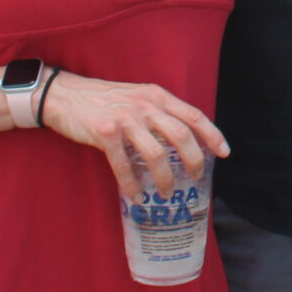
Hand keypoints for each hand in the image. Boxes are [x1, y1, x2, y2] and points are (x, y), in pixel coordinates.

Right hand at [39, 72, 228, 200]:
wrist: (66, 95)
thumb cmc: (105, 100)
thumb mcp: (138, 98)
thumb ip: (158, 114)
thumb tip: (181, 142)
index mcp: (157, 96)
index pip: (194, 115)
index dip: (212, 135)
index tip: (224, 153)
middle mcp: (145, 105)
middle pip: (181, 135)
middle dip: (194, 160)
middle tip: (196, 178)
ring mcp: (125, 119)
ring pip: (156, 154)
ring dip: (165, 178)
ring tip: (167, 192)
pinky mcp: (105, 133)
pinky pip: (124, 165)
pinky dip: (131, 184)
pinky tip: (135, 195)